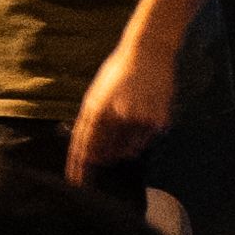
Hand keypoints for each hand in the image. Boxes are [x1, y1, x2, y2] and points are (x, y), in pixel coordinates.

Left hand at [67, 29, 177, 177]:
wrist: (149, 52)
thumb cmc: (119, 72)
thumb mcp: (96, 94)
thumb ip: (90, 121)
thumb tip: (89, 151)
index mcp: (98, 109)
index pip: (85, 147)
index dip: (79, 167)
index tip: (76, 182)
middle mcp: (118, 117)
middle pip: (107, 152)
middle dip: (105, 156)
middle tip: (106, 156)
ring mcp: (139, 120)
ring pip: (129, 148)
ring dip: (125, 144)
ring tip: (129, 120)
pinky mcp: (158, 120)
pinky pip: (146, 139)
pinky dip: (142, 134)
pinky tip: (143, 113)